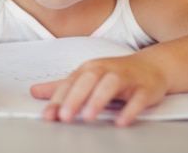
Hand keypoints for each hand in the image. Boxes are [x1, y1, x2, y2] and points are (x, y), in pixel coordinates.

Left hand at [30, 54, 167, 125]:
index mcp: (89, 69)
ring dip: (98, 100)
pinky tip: (121, 121)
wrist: (152, 66)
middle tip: (64, 116)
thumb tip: (34, 92)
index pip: (70, 83)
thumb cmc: (114, 73)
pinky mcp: (145, 89)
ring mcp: (126, 78)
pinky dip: (130, 109)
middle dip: (75, 98)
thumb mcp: (86, 77)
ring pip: (111, 85)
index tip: (48, 115)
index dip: (58, 99)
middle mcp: (106, 70)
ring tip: (87, 117)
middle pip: (88, 80)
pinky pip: (138, 98)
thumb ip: (61, 87)